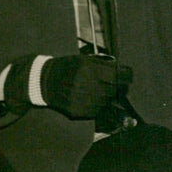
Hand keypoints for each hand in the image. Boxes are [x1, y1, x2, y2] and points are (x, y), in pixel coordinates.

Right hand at [5, 54, 132, 119]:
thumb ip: (103, 64)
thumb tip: (123, 71)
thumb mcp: (84, 59)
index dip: (126, 75)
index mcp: (89, 69)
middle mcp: (86, 85)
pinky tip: (94, 98)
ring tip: (102, 89)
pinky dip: (100, 105)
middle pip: (115, 89)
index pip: (119, 75)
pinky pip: (97, 111)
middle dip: (119, 86)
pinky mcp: (77, 112)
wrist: (44, 82)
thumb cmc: (67, 67)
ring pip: (107, 101)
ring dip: (109, 96)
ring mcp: (81, 100)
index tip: (127, 75)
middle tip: (118, 83)